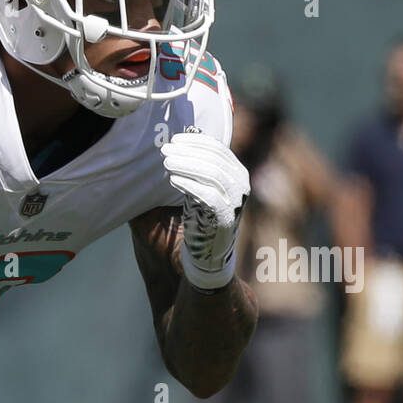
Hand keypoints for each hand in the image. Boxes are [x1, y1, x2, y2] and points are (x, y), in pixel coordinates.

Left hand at [161, 130, 249, 289]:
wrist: (200, 263)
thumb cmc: (189, 227)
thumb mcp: (185, 195)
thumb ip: (180, 174)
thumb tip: (163, 149)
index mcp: (234, 176)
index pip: (218, 149)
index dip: (196, 141)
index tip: (174, 139)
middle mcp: (239, 187)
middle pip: (216, 159)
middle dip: (189, 151)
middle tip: (165, 150)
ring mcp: (235, 204)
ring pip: (214, 174)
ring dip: (188, 164)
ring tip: (166, 163)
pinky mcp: (226, 220)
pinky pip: (210, 196)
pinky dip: (191, 185)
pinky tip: (173, 180)